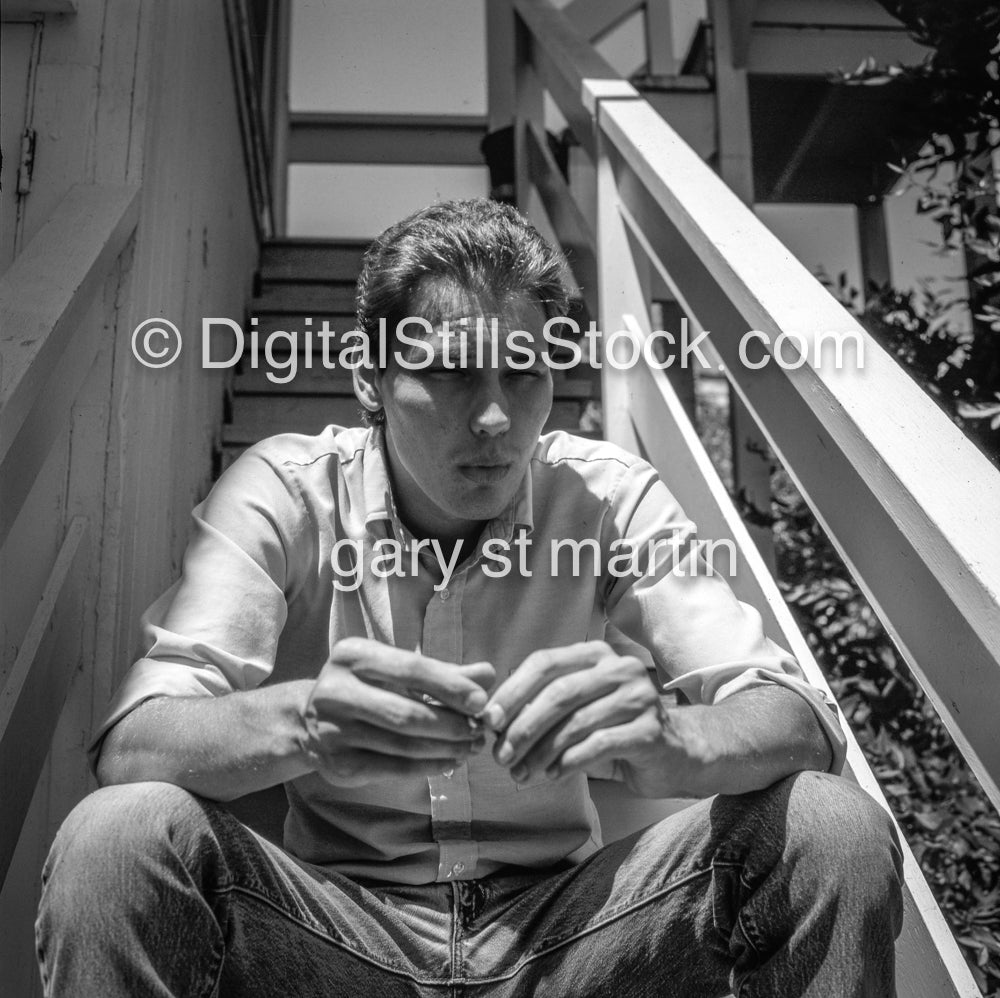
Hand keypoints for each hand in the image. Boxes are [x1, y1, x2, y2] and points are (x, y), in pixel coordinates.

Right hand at [300, 637, 495, 786]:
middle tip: (480, 730)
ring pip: (403, 745)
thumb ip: (442, 673)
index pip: (410, 669)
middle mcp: (335, 690)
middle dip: (452, 724)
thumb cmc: (367, 688)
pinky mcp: (338, 764)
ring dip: (445, 748)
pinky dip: (428, 767)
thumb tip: (488, 674)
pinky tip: (450, 761)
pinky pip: (393, 768)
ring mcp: (332, 730)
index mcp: (352, 655)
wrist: (308, 721)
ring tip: (471, 746)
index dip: (450, 686)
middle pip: (407, 713)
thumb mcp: (396, 671)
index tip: (482, 700)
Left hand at [482, 641, 685, 797]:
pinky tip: (552, 775)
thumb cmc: (615, 730)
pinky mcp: (650, 729)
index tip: (489, 720)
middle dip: (523, 727)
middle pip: (559, 693)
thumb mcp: (578, 711)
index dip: (513, 690)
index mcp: (595, 654)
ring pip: (576, 723)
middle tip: (501, 755)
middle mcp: (619, 668)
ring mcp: (638, 697)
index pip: (545, 663)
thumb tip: (494, 724)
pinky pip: (598, 745)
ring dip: (541, 752)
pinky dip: (569, 762)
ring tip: (521, 774)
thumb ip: (542, 708)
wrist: (675, 752)